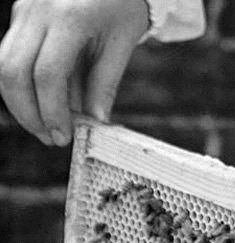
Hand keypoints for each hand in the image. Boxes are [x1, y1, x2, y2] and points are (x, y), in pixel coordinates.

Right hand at [0, 0, 148, 145]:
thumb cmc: (121, 6)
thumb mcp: (122, 44)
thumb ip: (105, 83)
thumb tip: (95, 122)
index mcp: (70, 18)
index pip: (47, 74)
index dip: (51, 111)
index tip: (63, 136)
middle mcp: (38, 12)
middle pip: (14, 72)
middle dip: (29, 113)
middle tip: (52, 138)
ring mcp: (24, 11)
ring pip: (3, 65)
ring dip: (20, 103)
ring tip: (46, 126)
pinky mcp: (19, 15)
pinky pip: (8, 56)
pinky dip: (21, 85)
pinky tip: (43, 104)